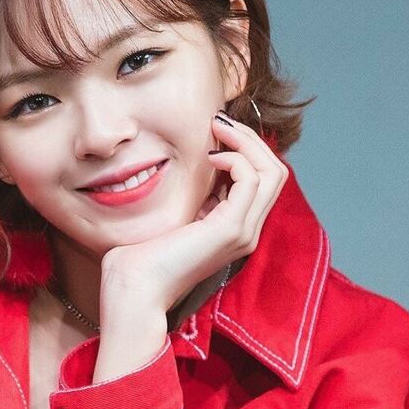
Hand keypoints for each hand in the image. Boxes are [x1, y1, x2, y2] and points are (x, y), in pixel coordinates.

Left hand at [100, 111, 288, 315]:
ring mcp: (244, 232)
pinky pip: (251, 180)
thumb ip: (199, 192)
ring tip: (217, 128)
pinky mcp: (231, 229)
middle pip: (275, 171)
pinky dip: (235, 158)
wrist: (134, 287)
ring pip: (272, 172)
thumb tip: (205, 156)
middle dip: (251, 138)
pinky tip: (210, 156)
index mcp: (236, 226)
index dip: (246, 148)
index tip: (217, 129)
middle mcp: (247, 230)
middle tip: (220, 121)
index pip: (263, 178)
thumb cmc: (145, 252)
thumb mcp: (180, 212)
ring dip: (246, 141)